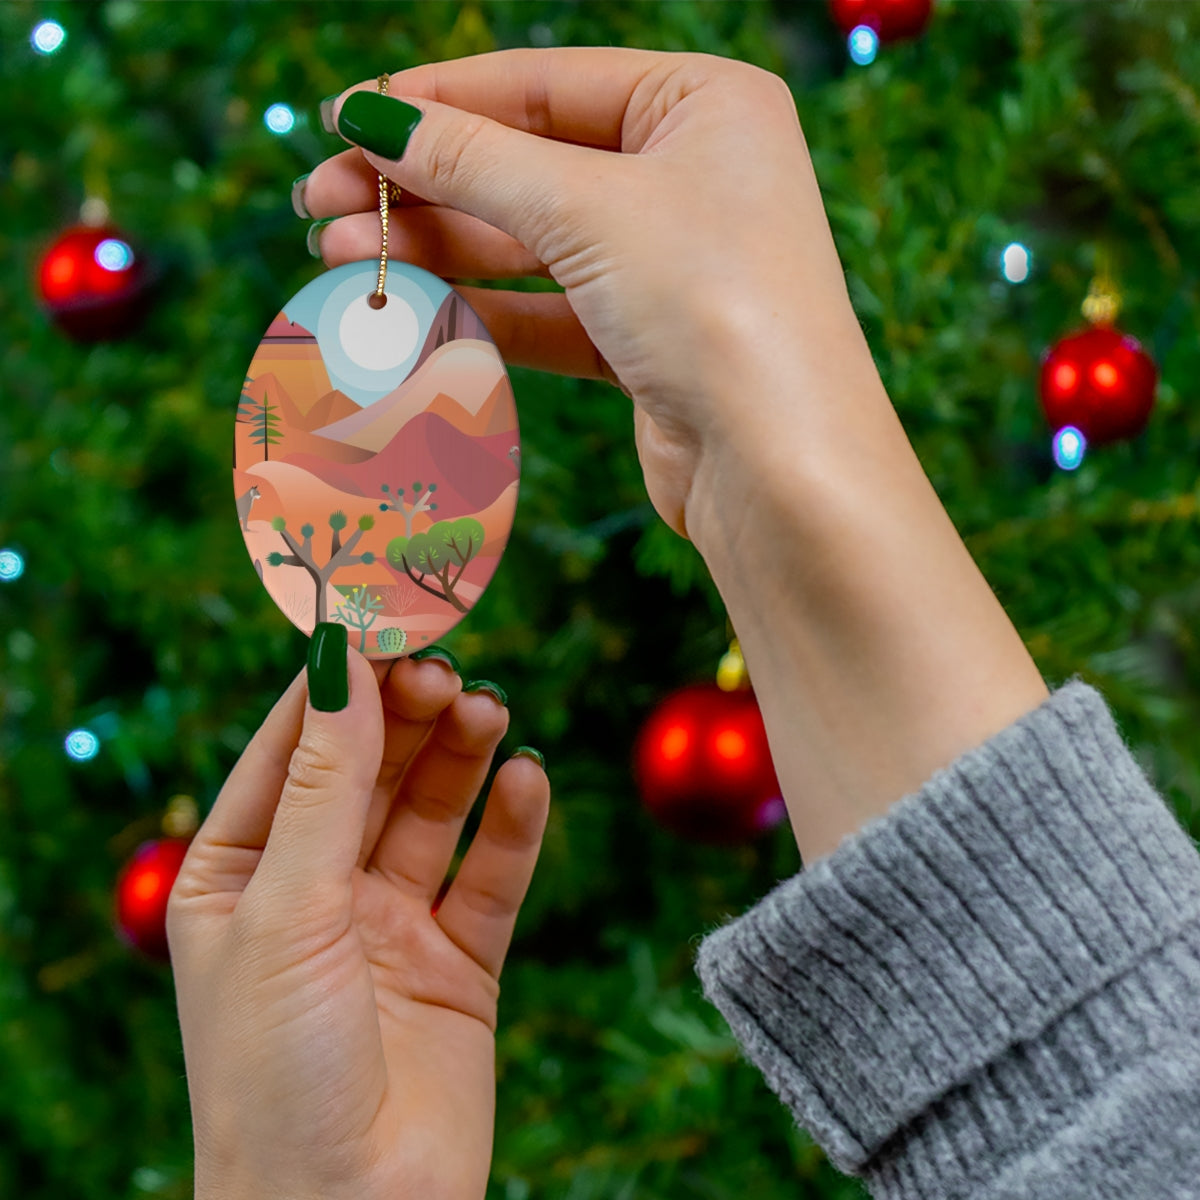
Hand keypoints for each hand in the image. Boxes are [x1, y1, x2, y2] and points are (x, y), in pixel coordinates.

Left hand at [167, 646, 548, 1199]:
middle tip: (448, 670)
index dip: (338, 681)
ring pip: (433, 812)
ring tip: (489, 712)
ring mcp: (389, 925)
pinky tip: (528, 781)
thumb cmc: (275, 1073)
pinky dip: (512, 826)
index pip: (292, 748)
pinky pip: (491, 877)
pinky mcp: (459, 963)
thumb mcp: (288, 909)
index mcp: (240, 874)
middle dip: (407, 715)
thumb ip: (325, 784)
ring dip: (461, 757)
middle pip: (371, 770)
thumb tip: (342, 658)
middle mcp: (315, 890)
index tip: (384, 613)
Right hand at [300, 47, 869, 542]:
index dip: (437, 100)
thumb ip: (473, 161)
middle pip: (528, 164)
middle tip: (319, 201)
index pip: (543, 84)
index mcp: (703, 104)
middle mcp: (692, 175)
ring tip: (338, 254)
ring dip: (436, 248)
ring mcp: (670, 263)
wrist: (779, 467)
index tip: (343, 118)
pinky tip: (406, 308)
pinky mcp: (648, 342)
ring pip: (530, 243)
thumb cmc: (713, 305)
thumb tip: (373, 117)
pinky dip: (479, 310)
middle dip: (422, 183)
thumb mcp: (587, 209)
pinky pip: (548, 311)